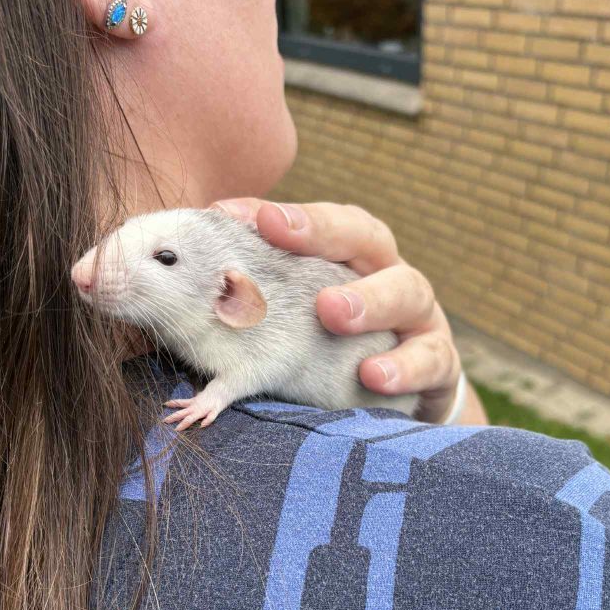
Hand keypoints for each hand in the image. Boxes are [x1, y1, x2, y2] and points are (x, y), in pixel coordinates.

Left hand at [211, 198, 485, 423]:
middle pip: (366, 235)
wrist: (407, 397)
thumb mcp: (302, 324)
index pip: (319, 221)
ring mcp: (419, 317)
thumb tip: (170, 297)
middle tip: (279, 232)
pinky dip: (404, 365)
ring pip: (407, 290)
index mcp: (349, 259)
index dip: (279, 212)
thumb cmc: (339, 352)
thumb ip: (255, 305)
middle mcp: (387, 274)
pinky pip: (431, 358)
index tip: (229, 212)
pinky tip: (372, 376)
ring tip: (331, 312)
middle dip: (322, 231)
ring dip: (369, 298)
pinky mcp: (439, 362)